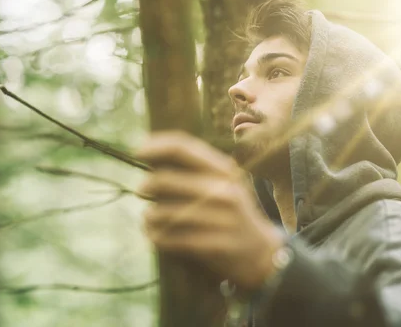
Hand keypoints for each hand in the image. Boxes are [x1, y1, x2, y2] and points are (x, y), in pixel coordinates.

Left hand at [136, 131, 283, 290]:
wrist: (262, 254)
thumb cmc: (233, 213)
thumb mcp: (224, 183)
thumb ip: (195, 168)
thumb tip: (151, 154)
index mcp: (224, 170)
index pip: (183, 148)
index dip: (155, 146)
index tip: (137, 151)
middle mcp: (222, 191)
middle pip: (164, 180)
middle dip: (146, 185)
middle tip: (141, 190)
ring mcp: (219, 219)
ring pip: (161, 212)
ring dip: (148, 216)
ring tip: (150, 218)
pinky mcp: (212, 246)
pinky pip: (168, 238)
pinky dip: (155, 237)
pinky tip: (156, 236)